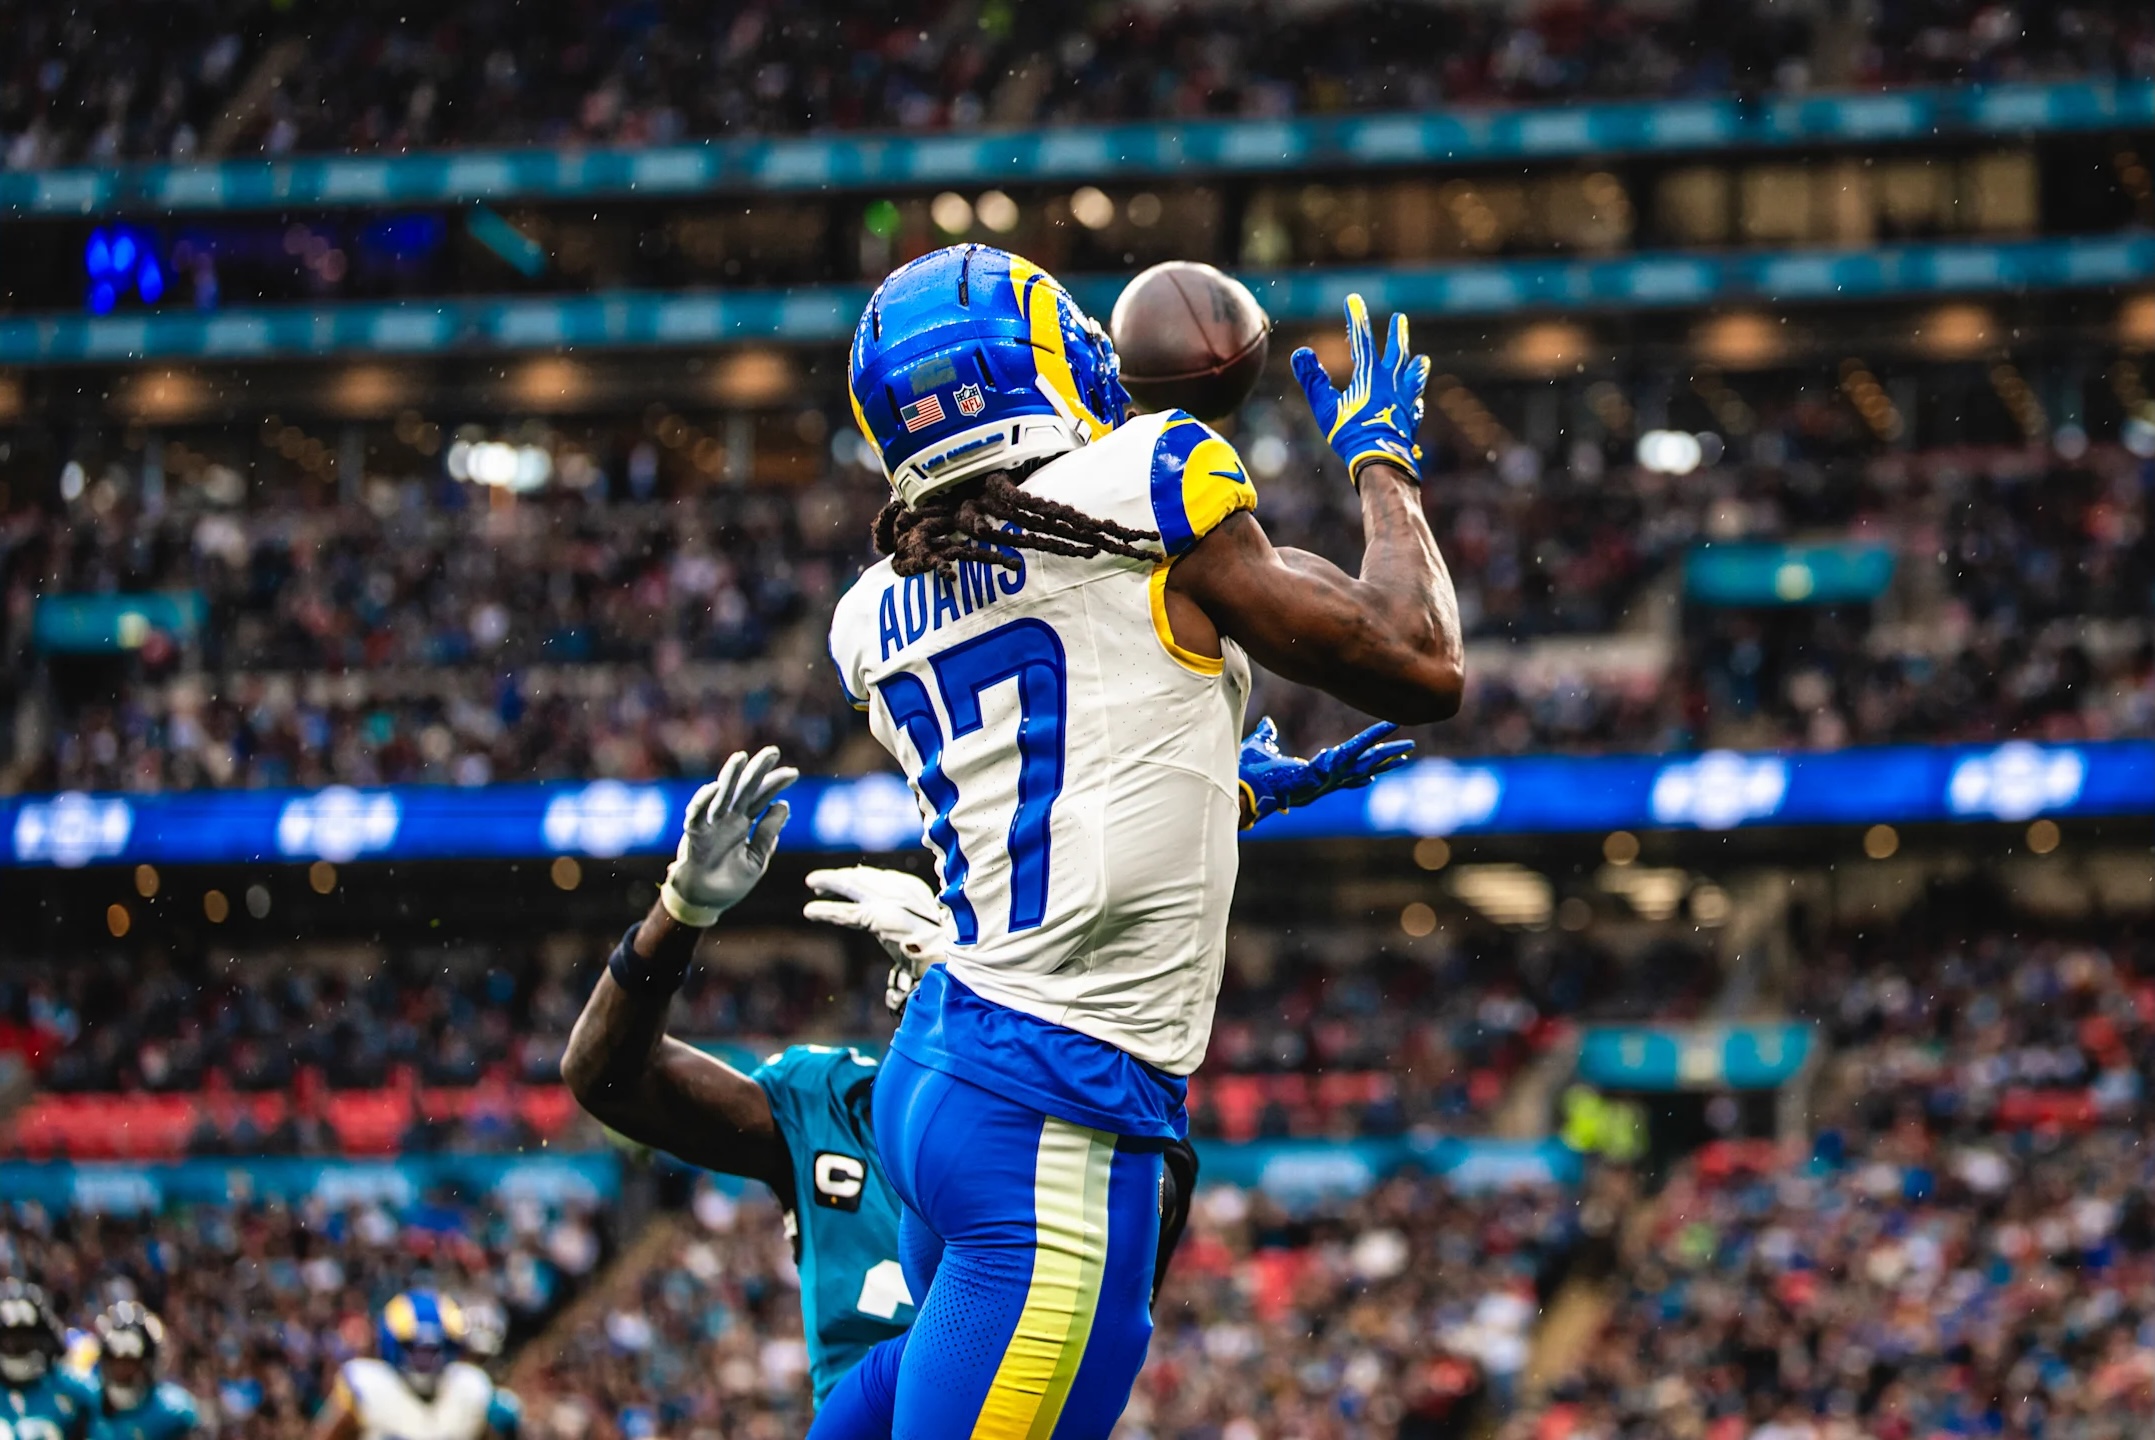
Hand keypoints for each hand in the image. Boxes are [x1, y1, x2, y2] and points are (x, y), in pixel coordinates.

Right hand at [658, 747, 796, 927]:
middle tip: (773, 751)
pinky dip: (702, 802)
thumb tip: (783, 805)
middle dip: (758, 770)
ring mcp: (710, 825)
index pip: (762, 798)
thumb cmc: (729, 882)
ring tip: (741, 757)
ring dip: (730, 777)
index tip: (794, 773)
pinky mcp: (693, 835)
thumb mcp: (756, 860)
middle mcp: (727, 818)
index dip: (776, 785)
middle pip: (744, 789)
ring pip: (721, 796)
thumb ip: (767, 835)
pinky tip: (713, 788)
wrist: (704, 902)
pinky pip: (696, 816)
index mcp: (743, 823)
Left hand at [803, 866, 953, 1016]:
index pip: (883, 877)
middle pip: (864, 877)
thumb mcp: (928, 924)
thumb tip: (884, 919)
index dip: (861, 877)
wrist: (948, 957)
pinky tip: (811, 911)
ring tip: (812, 882)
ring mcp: (888, 902)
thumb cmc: (944, 947)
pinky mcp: (876, 918)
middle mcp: (901, 889)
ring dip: (829, 883)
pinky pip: (845, 913)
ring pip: (851, 887)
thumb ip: (909, 916)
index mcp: (915, 889)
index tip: (848, 878)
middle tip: (820, 880)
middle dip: (841, 877)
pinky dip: (826, 910)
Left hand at [1237, 717, 1414, 827]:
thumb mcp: (1261, 748)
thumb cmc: (1250, 772)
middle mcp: (1325, 781)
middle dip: (1383, 762)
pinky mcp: (1329, 768)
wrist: (1246, 786)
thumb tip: (1268, 724)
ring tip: (1407, 748)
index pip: (1343, 774)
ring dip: (1386, 754)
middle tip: (1404, 755)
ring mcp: (1329, 777)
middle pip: (1362, 770)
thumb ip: (1267, 736)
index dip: (1360, 772)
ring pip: (1364, 763)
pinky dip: (1372, 739)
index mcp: (1312, 778)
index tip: (1375, 773)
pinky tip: (1391, 732)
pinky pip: (1356, 750)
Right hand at [1289, 294, 1430, 485]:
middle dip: (1396, 334)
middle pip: (1396, 353)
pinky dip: (1415, 399)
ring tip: (1422, 359)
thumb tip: (1300, 352)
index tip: (1354, 299)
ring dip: (1415, 366)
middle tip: (1400, 319)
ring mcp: (1404, 402)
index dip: (1357, 318)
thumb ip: (1312, 379)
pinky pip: (1415, 405)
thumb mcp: (1325, 406)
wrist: (1381, 460)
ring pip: (1412, 378)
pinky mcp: (1410, 420)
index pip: (1362, 340)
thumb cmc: (1350, 434)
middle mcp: (1391, 384)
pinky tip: (1417, 401)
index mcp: (1370, 377)